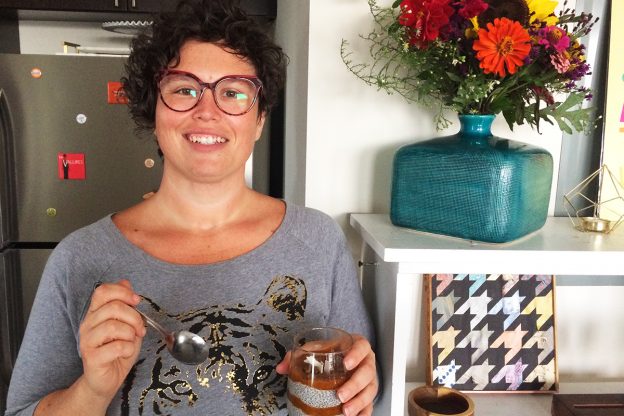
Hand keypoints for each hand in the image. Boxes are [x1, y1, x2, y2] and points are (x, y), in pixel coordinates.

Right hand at [78, 280, 145, 403]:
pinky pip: (116, 346)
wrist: (107, 379)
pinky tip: (126, 352)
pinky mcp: (92, 358)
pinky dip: (128, 348)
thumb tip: (126, 282)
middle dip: (134, 317)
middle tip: (140, 329)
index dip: (122, 292)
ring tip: (132, 341)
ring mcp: (87, 341)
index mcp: (95, 313)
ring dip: (130, 333)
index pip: (102, 291)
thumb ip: (126, 304)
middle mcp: (88, 325)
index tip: (136, 301)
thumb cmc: (118, 351)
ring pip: (113, 326)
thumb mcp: (127, 324)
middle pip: (113, 307)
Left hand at [276, 333, 377, 415]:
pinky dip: (365, 412)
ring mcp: (369, 379)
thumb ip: (299, 354)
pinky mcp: (368, 394)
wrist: (344, 358)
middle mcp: (367, 362)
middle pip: (367, 372)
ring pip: (370, 390)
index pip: (362, 347)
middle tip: (340, 395)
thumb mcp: (317, 348)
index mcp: (357, 346)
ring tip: (345, 411)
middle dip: (355, 385)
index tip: (346, 363)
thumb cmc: (332, 352)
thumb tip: (281, 368)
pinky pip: (370, 404)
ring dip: (359, 402)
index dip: (356, 354)